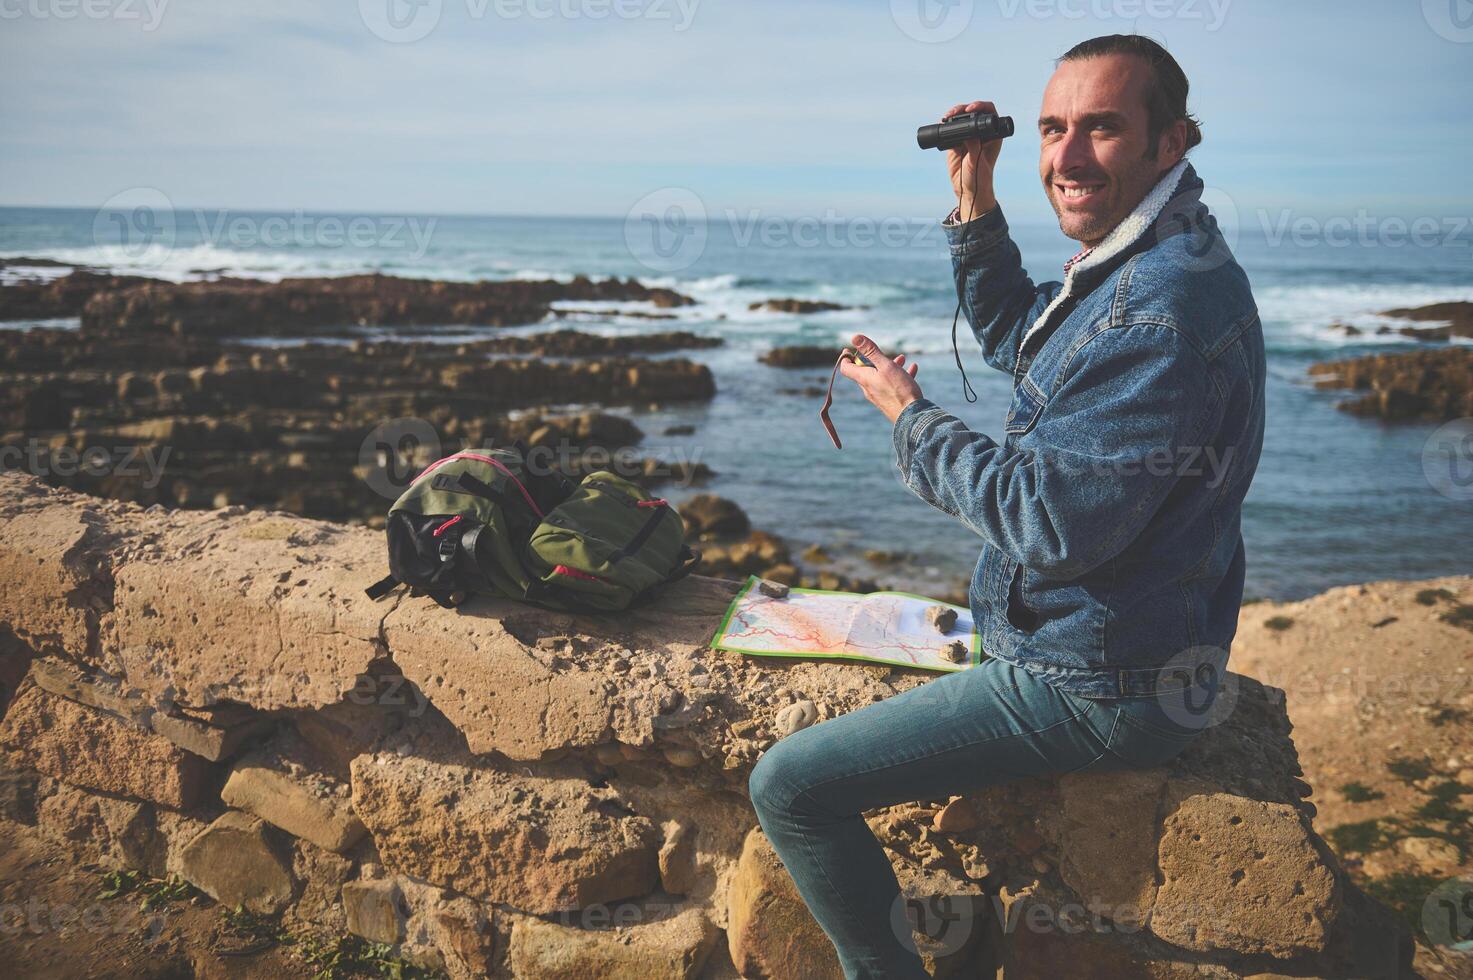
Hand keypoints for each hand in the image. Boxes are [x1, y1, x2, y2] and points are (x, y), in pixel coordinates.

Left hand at [839, 334, 921, 423]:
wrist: (912, 416)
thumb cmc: (899, 390)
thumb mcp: (885, 366)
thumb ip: (871, 351)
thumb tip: (855, 337)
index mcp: (864, 379)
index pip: (846, 368)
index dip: (847, 357)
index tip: (851, 350)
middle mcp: (869, 389)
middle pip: (865, 371)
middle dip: (873, 359)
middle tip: (881, 352)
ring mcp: (879, 396)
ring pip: (881, 377)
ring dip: (890, 366)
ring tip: (902, 358)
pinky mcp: (890, 401)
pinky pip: (892, 386)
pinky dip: (900, 376)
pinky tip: (913, 369)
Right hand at [943, 100, 1001, 218]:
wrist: (967, 191)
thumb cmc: (979, 179)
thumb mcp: (977, 162)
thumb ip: (974, 147)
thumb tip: (968, 133)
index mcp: (992, 136)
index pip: (989, 113)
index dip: (981, 107)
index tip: (971, 109)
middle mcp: (980, 134)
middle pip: (973, 113)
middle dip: (962, 109)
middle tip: (954, 113)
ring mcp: (967, 138)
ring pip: (960, 120)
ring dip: (953, 116)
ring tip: (946, 117)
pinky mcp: (955, 143)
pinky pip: (950, 130)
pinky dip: (945, 126)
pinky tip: (942, 126)